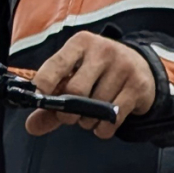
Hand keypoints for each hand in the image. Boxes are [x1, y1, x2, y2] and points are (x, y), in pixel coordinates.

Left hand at [24, 32, 154, 138]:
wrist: (141, 67)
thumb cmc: (98, 72)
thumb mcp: (74, 77)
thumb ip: (51, 103)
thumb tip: (31, 126)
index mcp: (81, 43)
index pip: (56, 64)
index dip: (44, 85)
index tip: (41, 99)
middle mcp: (102, 50)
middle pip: (76, 90)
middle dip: (68, 112)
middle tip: (70, 116)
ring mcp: (123, 66)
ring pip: (95, 107)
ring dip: (87, 121)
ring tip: (89, 115)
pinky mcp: (137, 85)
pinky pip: (112, 118)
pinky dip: (102, 128)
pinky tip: (102, 122)